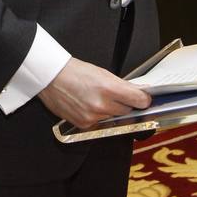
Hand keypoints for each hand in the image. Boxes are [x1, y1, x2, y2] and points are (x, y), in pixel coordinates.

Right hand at [37, 57, 151, 129]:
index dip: (144, 99)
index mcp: (108, 88)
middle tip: (116, 95)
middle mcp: (101, 105)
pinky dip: (99, 116)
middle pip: (127, 110)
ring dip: (111, 110)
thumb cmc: (75, 71)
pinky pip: (101, 123)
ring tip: (98, 97)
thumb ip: (122, 85)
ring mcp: (93, 117)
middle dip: (126, 104)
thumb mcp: (102, 73)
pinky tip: (89, 105)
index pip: (138, 100)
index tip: (145, 98)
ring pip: (114, 117)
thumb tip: (140, 92)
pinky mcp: (84, 125)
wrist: (51, 78)